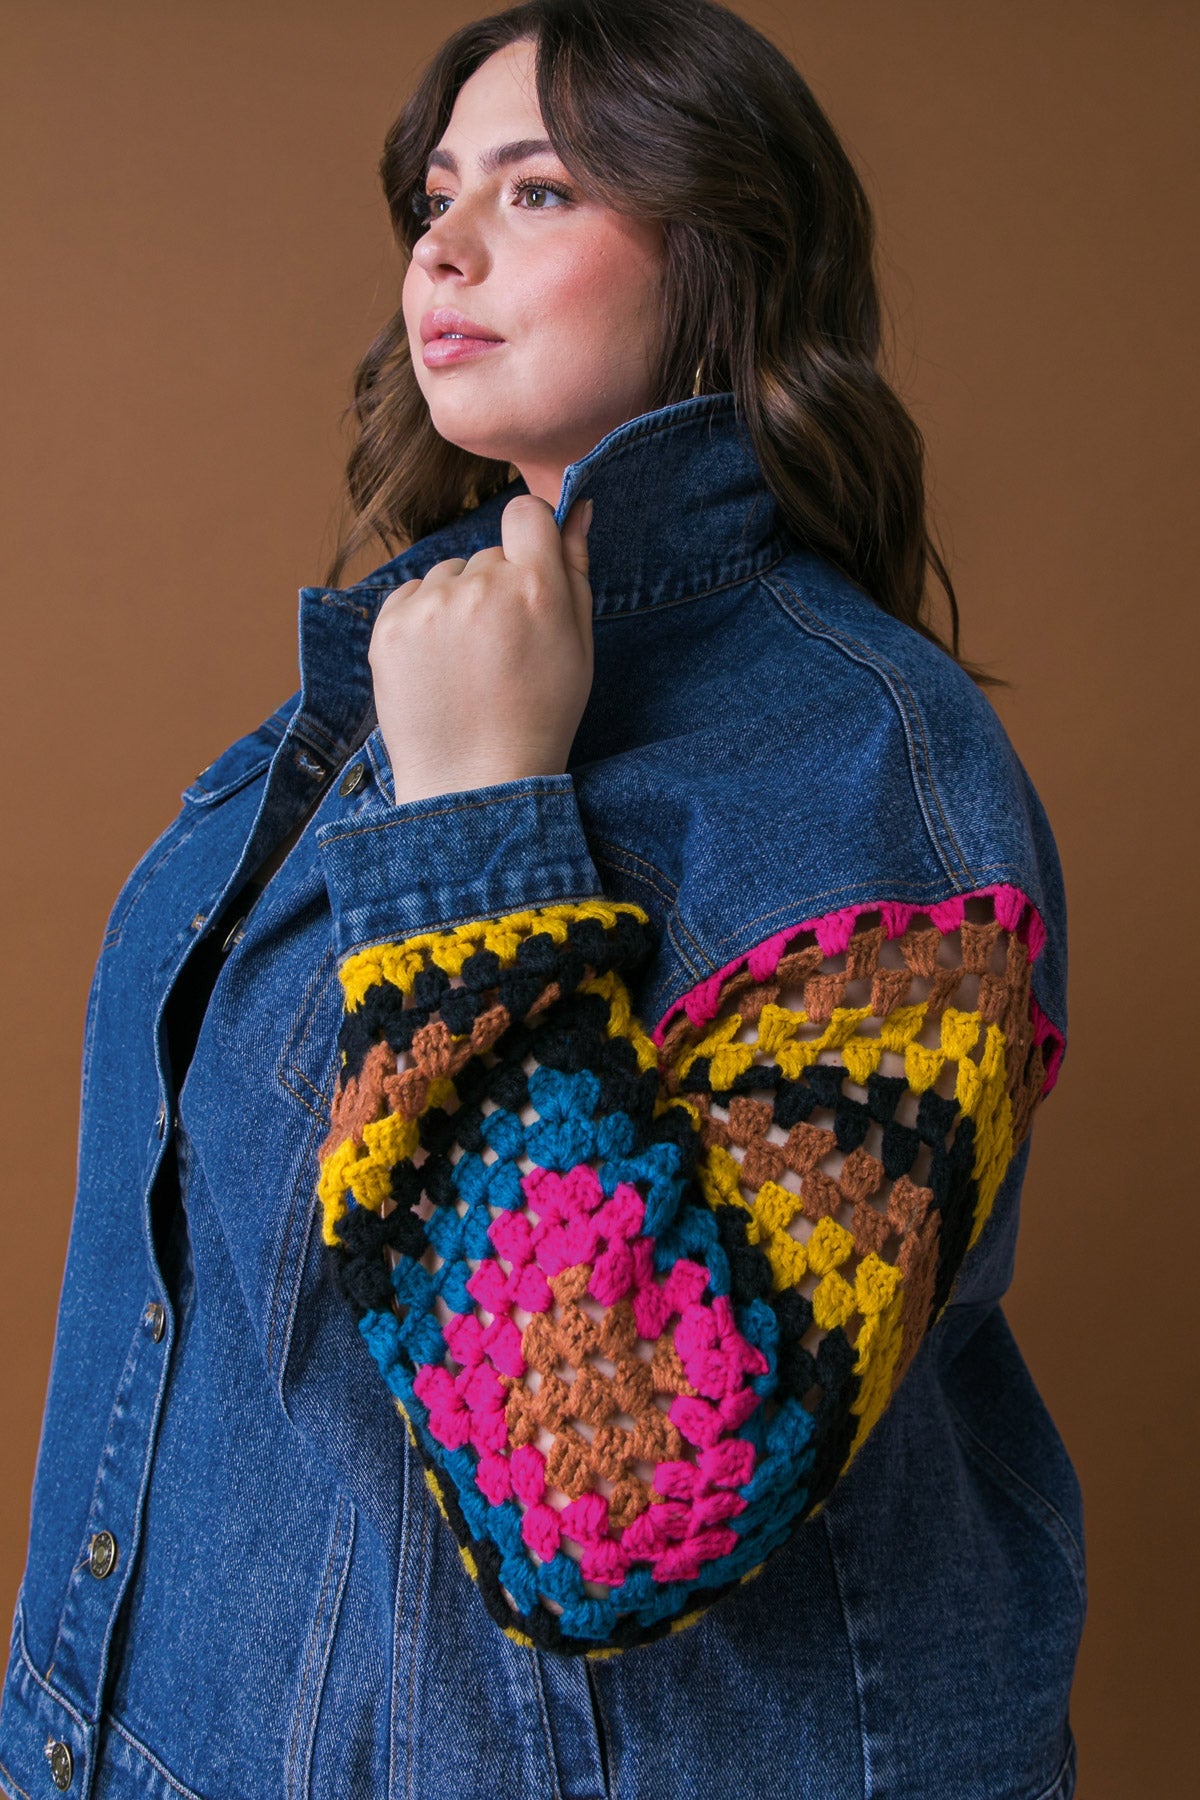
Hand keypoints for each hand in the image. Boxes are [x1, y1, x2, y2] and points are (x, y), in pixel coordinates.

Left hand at [370, 494, 594, 806]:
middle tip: (502, 649)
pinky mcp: (389, 627)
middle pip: (488, 555)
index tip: (530, 569)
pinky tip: (440, 666)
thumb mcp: (579, 647)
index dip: (531, 536)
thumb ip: (576, 570)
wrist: (474, 782)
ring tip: (469, 664)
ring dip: (458, 604)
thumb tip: (575, 506)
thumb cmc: (539, 717)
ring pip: (448, 575)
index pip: (526, 513)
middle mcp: (479, 588)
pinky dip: (424, 621)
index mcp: (536, 589)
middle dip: (498, 588)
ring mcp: (430, 607)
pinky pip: (412, 596)